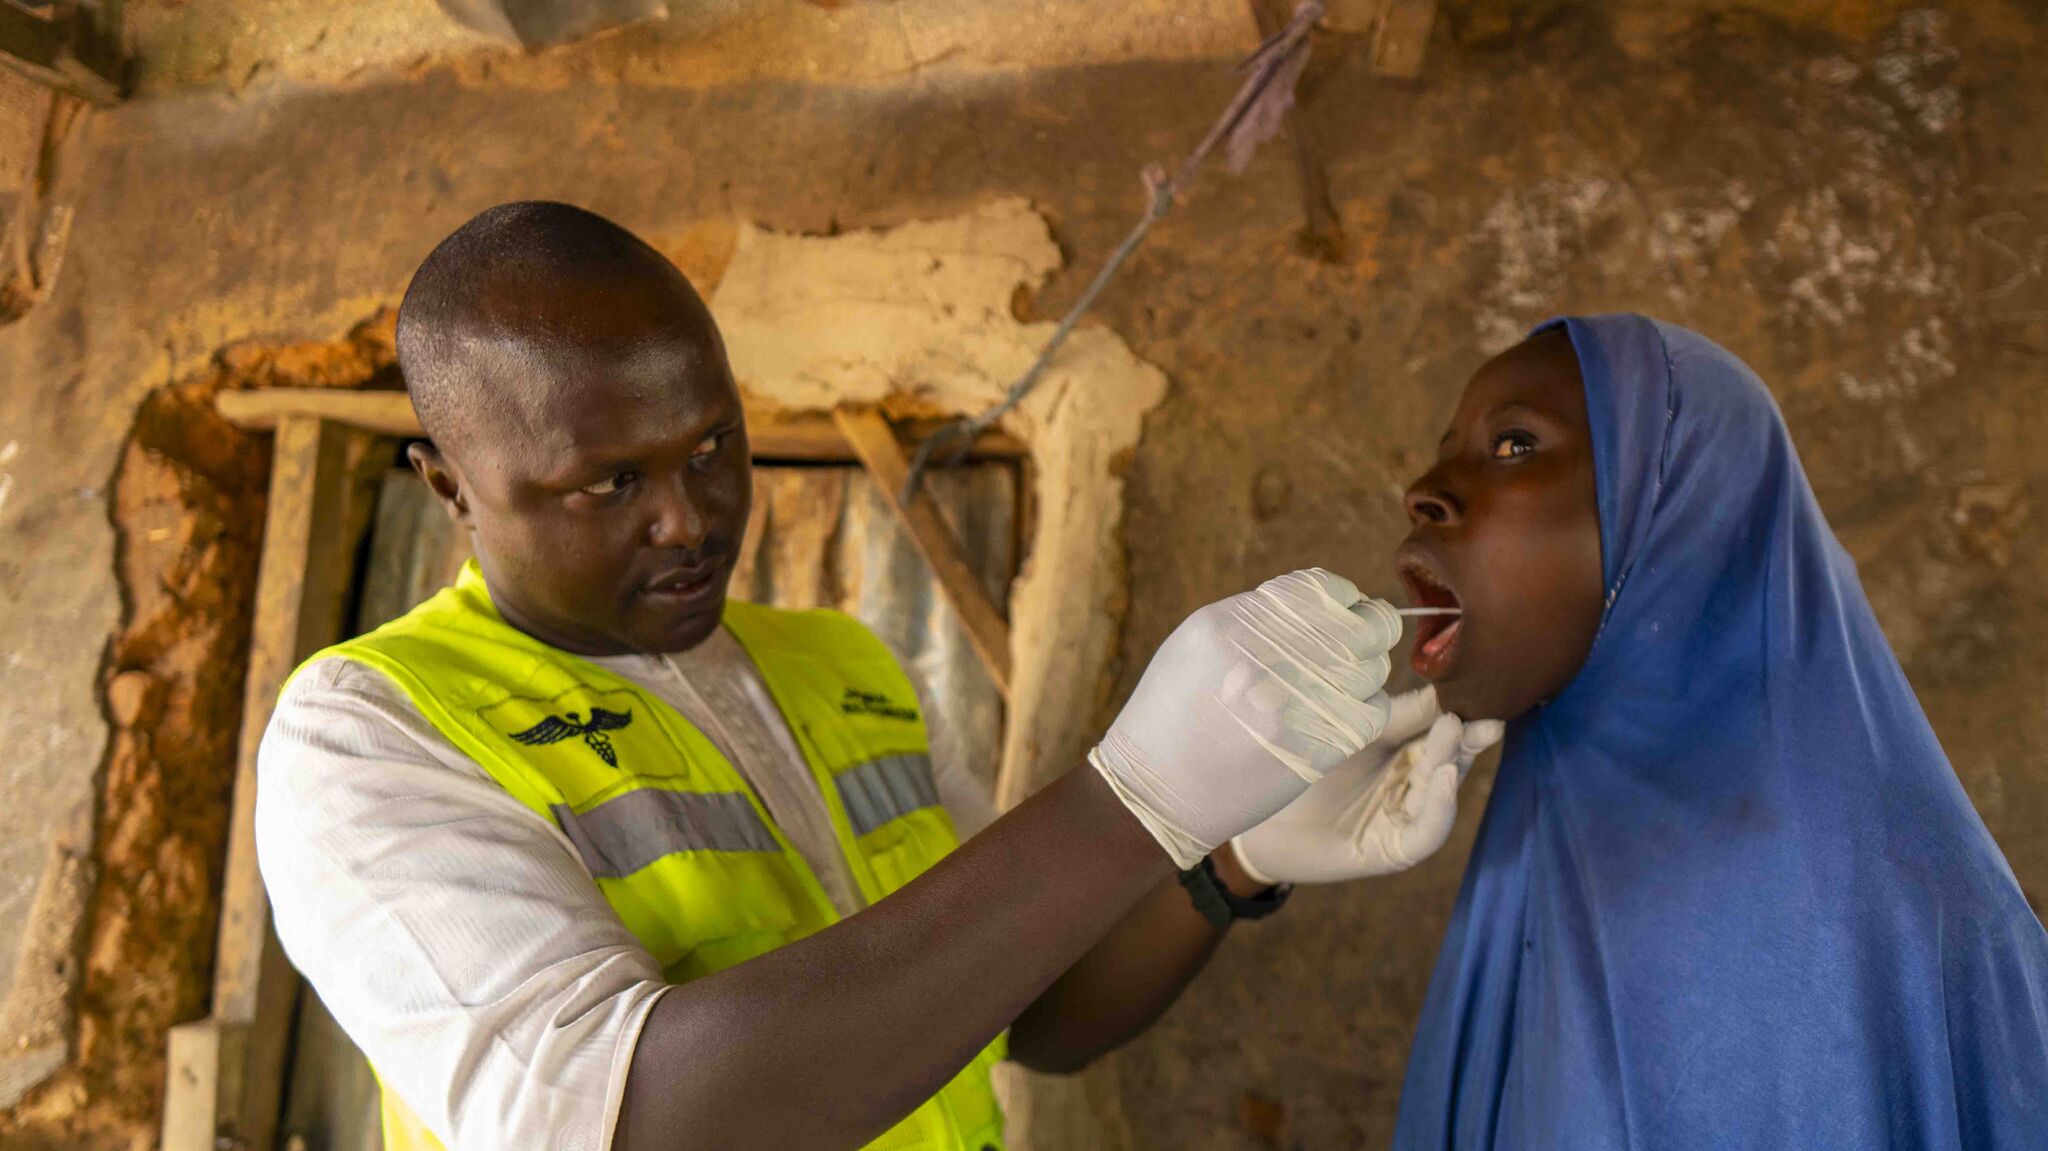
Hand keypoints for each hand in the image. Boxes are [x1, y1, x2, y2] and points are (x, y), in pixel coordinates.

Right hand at [1090, 569, 1398, 867]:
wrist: (1159, 785)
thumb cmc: (1176, 708)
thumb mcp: (1197, 641)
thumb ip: (1258, 614)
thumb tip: (1327, 602)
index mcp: (1234, 625)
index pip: (1323, 590)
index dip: (1344, 598)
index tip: (1344, 609)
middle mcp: (1268, 661)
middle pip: (1365, 627)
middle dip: (1372, 628)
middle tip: (1365, 637)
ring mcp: (1297, 706)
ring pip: (1373, 669)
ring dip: (1364, 671)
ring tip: (1336, 682)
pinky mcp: (1316, 747)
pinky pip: (1373, 711)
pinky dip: (1365, 708)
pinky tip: (1338, 711)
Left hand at [1230, 687, 1504, 884]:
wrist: (1256, 817)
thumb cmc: (1300, 767)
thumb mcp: (1351, 732)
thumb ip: (1397, 714)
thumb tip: (1443, 682)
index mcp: (1403, 751)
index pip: (1440, 729)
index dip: (1462, 711)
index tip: (1480, 688)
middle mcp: (1410, 785)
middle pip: (1449, 760)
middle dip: (1468, 738)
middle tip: (1486, 715)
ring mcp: (1403, 819)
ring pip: (1441, 792)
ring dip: (1451, 762)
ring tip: (1458, 732)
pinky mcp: (1393, 850)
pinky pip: (1427, 833)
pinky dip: (1440, 808)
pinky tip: (1442, 778)